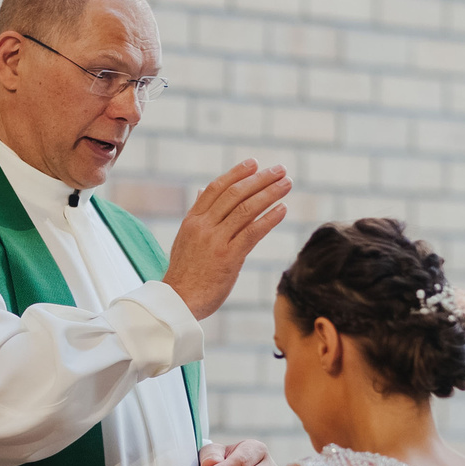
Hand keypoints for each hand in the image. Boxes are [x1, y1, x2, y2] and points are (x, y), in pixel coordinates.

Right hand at [162, 161, 289, 320]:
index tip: (254, 163)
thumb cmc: (184, 273)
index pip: (216, 188)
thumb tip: (201, 190)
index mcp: (192, 220)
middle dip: (260, 179)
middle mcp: (203, 226)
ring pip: (246, 209)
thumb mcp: (185, 239)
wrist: (177, 302)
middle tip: (280, 169)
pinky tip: (283, 209)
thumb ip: (197, 214)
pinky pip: (252, 232)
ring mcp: (216, 241)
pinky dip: (269, 219)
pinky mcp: (228, 258)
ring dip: (270, 193)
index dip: (236, 173)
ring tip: (287, 183)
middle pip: (235, 194)